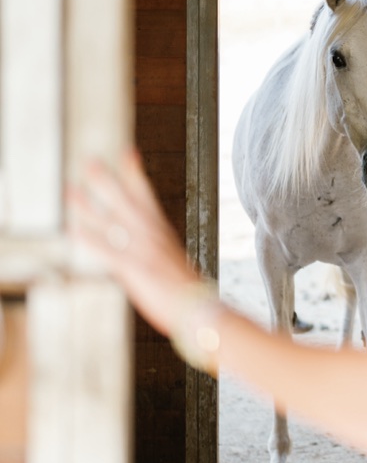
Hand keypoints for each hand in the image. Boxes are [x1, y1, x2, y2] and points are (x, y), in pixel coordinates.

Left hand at [67, 148, 204, 334]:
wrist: (199, 310)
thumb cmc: (188, 293)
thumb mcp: (173, 264)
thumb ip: (154, 253)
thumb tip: (143, 251)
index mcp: (162, 232)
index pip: (148, 195)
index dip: (136, 173)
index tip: (128, 153)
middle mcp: (152, 236)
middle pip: (126, 200)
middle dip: (107, 181)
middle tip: (90, 162)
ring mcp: (142, 250)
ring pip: (112, 220)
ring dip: (89, 205)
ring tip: (70, 191)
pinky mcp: (133, 268)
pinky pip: (107, 250)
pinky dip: (89, 239)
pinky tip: (72, 230)